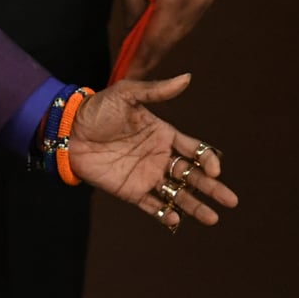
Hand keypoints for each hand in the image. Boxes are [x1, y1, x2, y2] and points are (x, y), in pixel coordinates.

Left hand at [68, 74, 235, 231]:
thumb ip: (155, 91)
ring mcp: (146, 175)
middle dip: (213, 188)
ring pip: (177, 194)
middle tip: (230, 201)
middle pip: (193, 175)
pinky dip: (163, 213)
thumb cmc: (97, 109)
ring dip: (195, 206)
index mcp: (164, 135)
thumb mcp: (126, 95)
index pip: (195, 150)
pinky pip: (151, 205)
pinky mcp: (130, 190)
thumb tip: (186, 77)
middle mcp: (160, 157)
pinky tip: (175, 220)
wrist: (68, 130)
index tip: (214, 169)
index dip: (208, 160)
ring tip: (212, 218)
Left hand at [110, 0, 214, 77]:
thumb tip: (131, 37)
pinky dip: (169, 31)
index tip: (127, 76)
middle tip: (131, 72)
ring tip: (140, 59)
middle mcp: (194, 4)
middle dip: (149, 57)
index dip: (141, 61)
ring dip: (159, 45)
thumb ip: (132, 9)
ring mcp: (204, 1)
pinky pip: (185, 21)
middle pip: (169, 40)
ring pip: (178, 32)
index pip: (155, 41)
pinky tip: (155, 37)